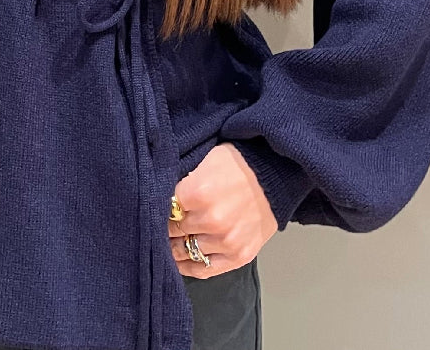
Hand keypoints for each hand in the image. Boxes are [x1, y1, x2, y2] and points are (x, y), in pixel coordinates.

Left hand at [168, 142, 278, 277]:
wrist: (275, 175)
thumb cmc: (237, 163)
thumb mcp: (204, 160)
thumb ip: (182, 181)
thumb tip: (158, 195)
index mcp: (198, 192)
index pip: (163, 208)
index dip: (158, 207)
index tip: (155, 207)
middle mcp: (211, 220)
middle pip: (173, 230)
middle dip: (167, 226)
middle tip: (162, 223)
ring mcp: (226, 241)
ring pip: (185, 250)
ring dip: (176, 246)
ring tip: (171, 240)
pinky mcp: (239, 256)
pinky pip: (204, 269)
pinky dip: (190, 266)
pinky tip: (180, 261)